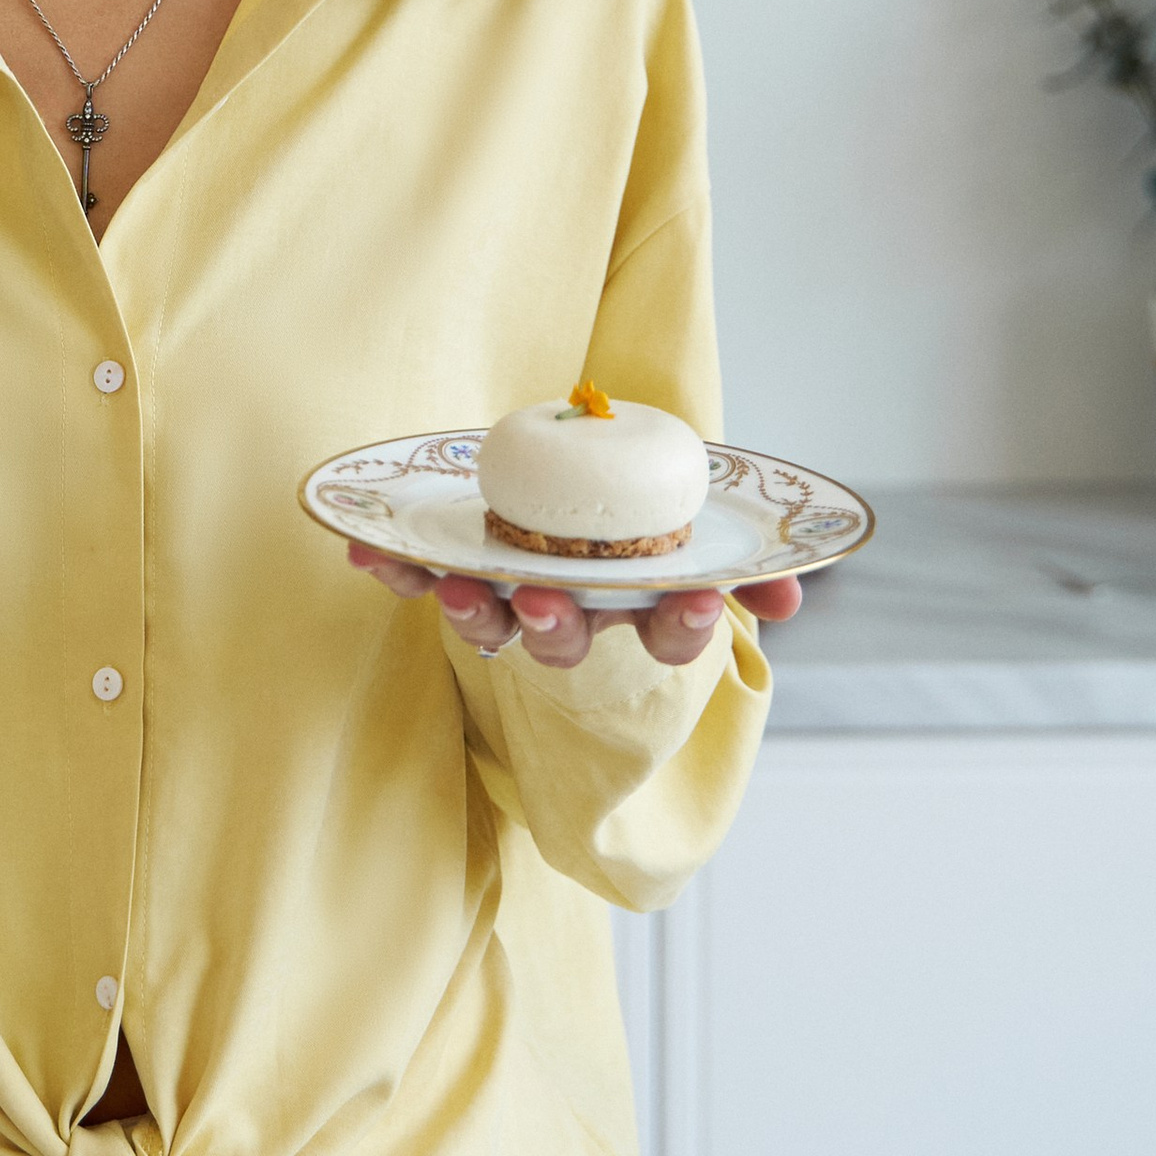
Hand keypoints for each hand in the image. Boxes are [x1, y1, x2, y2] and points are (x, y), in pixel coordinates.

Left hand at [347, 538, 802, 673]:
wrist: (575, 513)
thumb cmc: (644, 537)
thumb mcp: (704, 541)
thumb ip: (746, 567)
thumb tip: (792, 594)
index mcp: (639, 611)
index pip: (668, 638)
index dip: (680, 624)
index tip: (693, 603)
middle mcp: (575, 620)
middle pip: (565, 642)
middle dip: (555, 626)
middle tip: (545, 602)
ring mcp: (514, 605)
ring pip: (493, 622)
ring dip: (473, 609)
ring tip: (455, 588)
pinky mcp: (459, 581)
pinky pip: (424, 579)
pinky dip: (394, 570)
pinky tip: (363, 551)